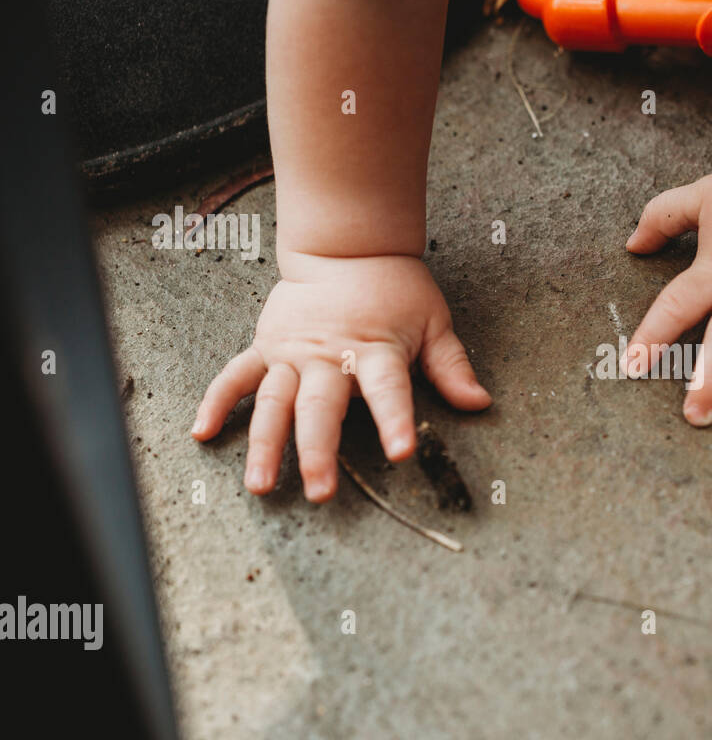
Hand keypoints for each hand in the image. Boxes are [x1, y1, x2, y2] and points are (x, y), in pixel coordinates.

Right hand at [192, 253, 489, 501]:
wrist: (347, 248)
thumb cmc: (395, 291)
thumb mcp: (434, 323)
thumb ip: (451, 366)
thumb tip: (480, 403)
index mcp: (375, 351)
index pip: (388, 391)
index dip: (395, 420)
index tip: (401, 452)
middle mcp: (330, 356)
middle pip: (321, 408)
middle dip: (318, 451)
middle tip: (320, 491)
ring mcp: (293, 353)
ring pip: (275, 403)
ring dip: (265, 444)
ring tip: (258, 485)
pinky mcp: (267, 347)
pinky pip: (237, 376)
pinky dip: (218, 402)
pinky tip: (204, 434)